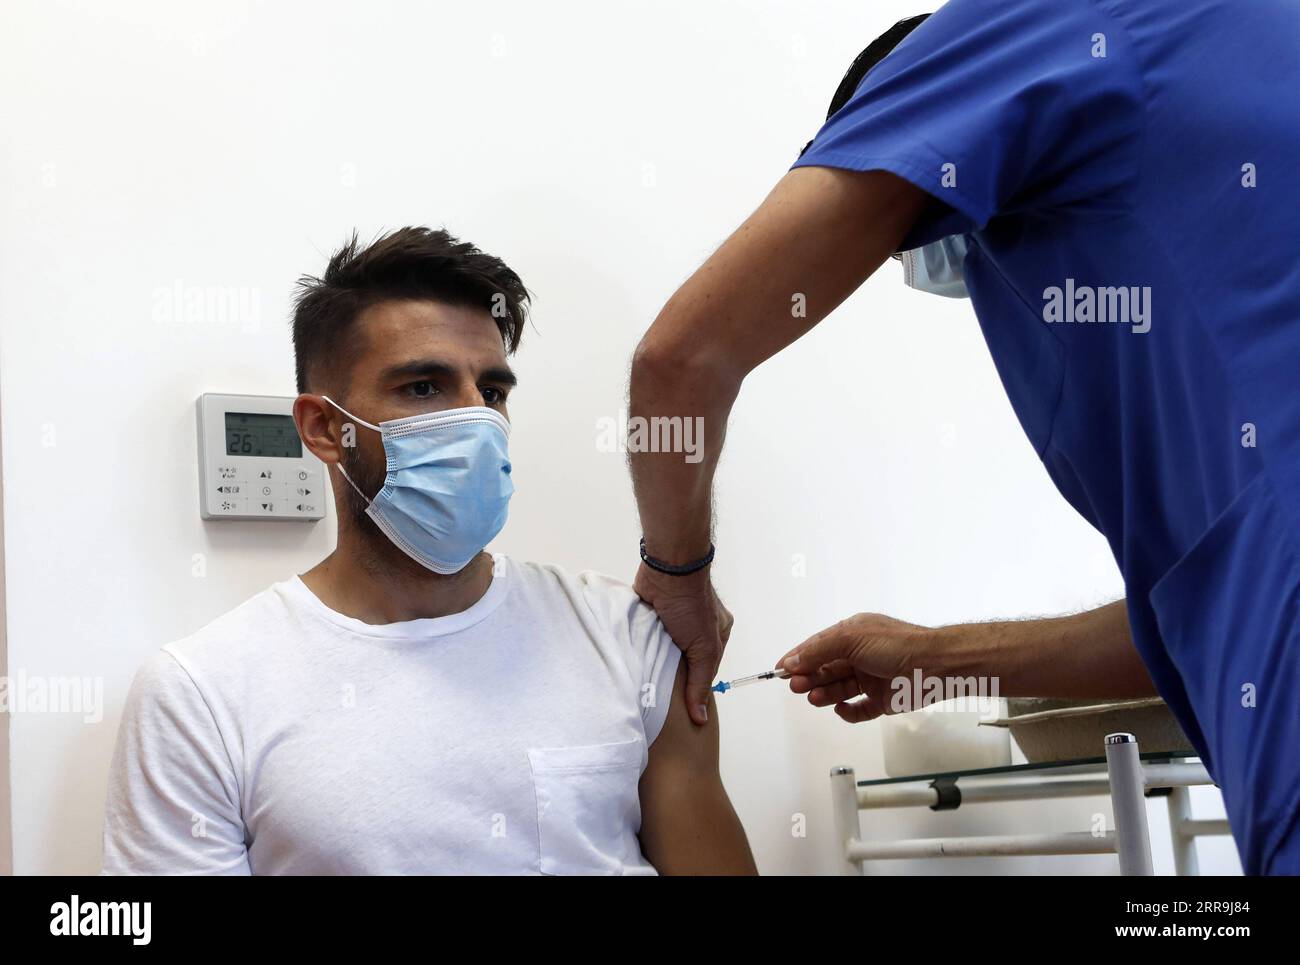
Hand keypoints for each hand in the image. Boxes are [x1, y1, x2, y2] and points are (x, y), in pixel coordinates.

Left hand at [634, 562, 732, 725]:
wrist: (667, 569)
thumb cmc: (691, 603)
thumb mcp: (704, 648)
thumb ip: (700, 683)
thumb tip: (700, 718)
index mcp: (716, 634)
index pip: (705, 670)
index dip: (694, 687)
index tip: (682, 708)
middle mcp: (695, 628)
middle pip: (683, 662)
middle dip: (673, 675)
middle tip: (659, 697)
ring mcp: (672, 622)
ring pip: (663, 652)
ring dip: (655, 662)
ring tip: (644, 683)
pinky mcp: (651, 617)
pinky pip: (646, 640)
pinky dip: (641, 649)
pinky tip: (635, 663)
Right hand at [777, 612, 937, 722]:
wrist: (937, 665)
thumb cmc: (896, 645)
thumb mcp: (850, 639)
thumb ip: (819, 651)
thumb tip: (791, 661)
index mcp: (852, 635)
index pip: (817, 647)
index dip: (797, 658)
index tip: (778, 670)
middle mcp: (860, 656)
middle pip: (826, 669)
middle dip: (809, 677)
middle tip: (795, 686)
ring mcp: (871, 679)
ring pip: (839, 689)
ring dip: (824, 693)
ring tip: (814, 697)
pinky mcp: (882, 701)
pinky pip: (858, 709)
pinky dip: (847, 711)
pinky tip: (841, 708)